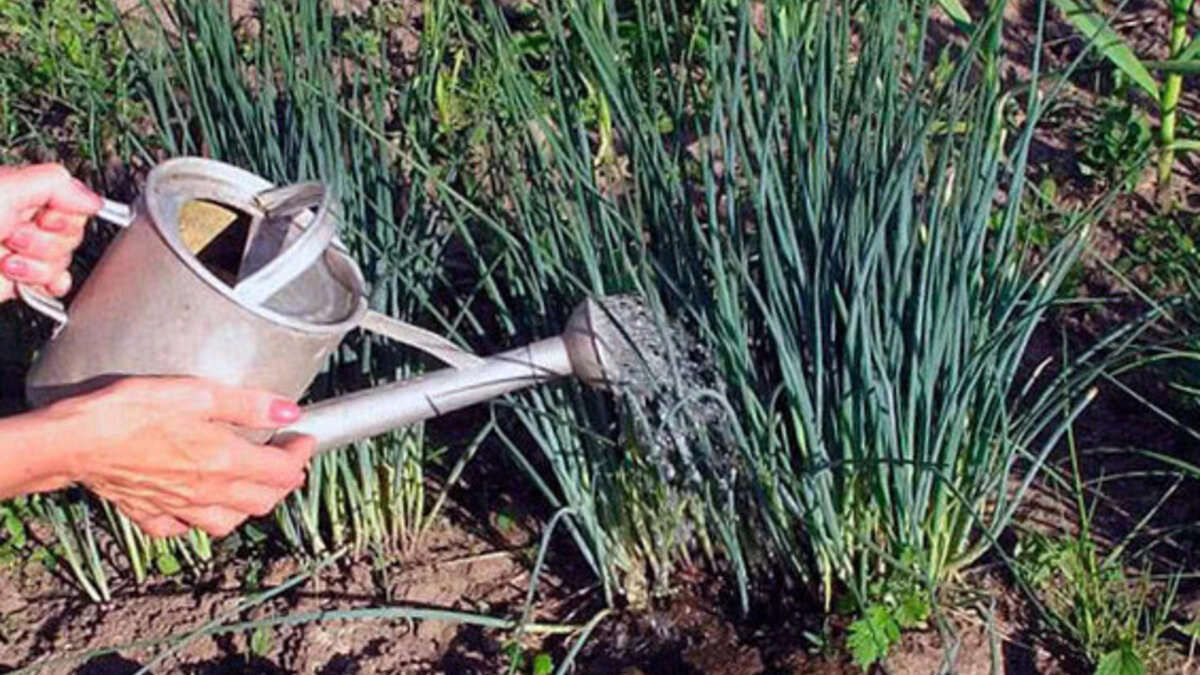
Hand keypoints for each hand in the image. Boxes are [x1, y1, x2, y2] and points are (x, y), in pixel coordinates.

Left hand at [0, 164, 102, 301]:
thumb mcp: (5, 189)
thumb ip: (55, 185)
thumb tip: (93, 199)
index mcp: (25, 194)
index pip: (76, 204)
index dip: (64, 215)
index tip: (43, 217)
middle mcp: (27, 221)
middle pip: (73, 234)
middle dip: (45, 241)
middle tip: (13, 237)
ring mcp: (26, 252)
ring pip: (64, 261)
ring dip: (36, 264)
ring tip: (5, 258)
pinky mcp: (22, 280)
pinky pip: (56, 284)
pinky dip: (48, 284)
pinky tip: (28, 279)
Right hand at [34, 377, 314, 537]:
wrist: (74, 441)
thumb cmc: (131, 410)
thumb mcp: (196, 393)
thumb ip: (247, 403)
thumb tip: (291, 409)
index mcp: (225, 461)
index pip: (282, 472)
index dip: (300, 456)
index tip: (304, 439)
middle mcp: (207, 492)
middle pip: (264, 502)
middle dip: (283, 482)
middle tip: (284, 460)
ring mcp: (178, 508)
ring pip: (229, 522)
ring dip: (249, 506)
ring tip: (251, 483)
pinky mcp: (148, 514)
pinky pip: (184, 528)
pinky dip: (199, 521)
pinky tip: (198, 504)